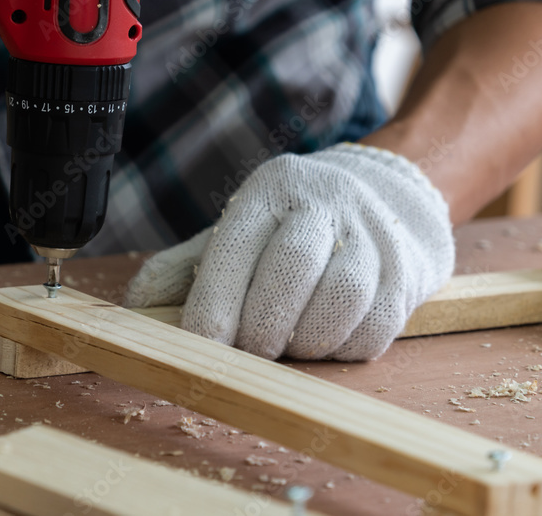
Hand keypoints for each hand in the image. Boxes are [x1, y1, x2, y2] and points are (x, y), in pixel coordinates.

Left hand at [124, 144, 454, 360]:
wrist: (386, 193)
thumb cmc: (292, 226)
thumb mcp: (234, 232)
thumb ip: (183, 268)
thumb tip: (133, 308)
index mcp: (269, 190)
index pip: (235, 247)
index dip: (215, 305)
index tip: (201, 347)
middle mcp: (324, 201)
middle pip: (293, 267)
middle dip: (263, 325)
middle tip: (251, 351)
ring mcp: (374, 232)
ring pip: (342, 297)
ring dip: (307, 340)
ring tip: (289, 345)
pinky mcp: (409, 268)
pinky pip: (378, 326)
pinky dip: (344, 348)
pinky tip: (325, 340)